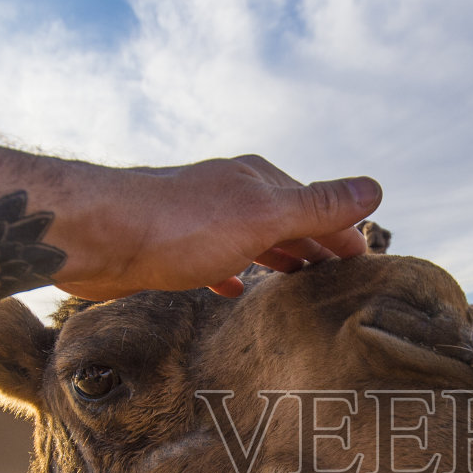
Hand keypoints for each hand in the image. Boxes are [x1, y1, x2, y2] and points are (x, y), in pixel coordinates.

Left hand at [53, 155, 382, 300]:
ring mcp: (202, 220)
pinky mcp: (173, 247)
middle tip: (342, 286)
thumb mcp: (262, 217)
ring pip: (254, 242)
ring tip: (301, 289)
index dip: (346, 236)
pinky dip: (234, 273)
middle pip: (288, 224)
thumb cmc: (179, 226)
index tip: (368, 267)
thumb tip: (375, 187)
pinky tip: (236, 290)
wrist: (96, 235)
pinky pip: (216, 260)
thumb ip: (316, 207)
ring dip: (279, 261)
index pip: (319, 209)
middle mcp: (233, 194)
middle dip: (316, 250)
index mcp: (259, 182)